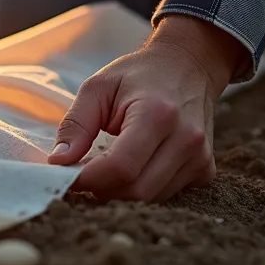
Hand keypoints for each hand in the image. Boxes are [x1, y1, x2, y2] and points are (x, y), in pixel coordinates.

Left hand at [47, 16, 246, 201]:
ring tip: (107, 167)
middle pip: (136, 191)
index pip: (121, 168)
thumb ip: (76, 125)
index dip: (88, 179)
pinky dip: (144, 189)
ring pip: (151, 199)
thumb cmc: (138, 75)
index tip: (67, 175)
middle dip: (102, 190)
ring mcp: (200, 157)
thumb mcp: (98, 88)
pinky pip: (167, 195)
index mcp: (157, 114)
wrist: (188, 65)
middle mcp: (185, 139)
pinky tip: (135, 166)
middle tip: (83, 174)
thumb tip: (58, 162)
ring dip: (122, 192)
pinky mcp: (205, 169)